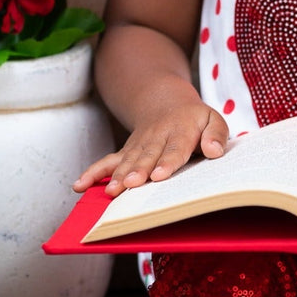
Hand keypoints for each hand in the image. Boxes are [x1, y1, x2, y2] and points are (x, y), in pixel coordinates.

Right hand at [73, 79, 228, 196]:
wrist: (166, 103)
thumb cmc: (195, 120)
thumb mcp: (213, 119)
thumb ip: (217, 134)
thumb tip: (214, 151)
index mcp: (181, 130)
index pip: (175, 148)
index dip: (166, 162)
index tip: (159, 176)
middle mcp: (156, 138)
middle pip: (147, 156)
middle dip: (138, 171)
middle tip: (130, 185)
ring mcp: (138, 145)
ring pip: (127, 161)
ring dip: (117, 176)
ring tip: (111, 192)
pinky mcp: (126, 152)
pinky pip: (107, 162)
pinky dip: (93, 173)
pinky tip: (80, 186)